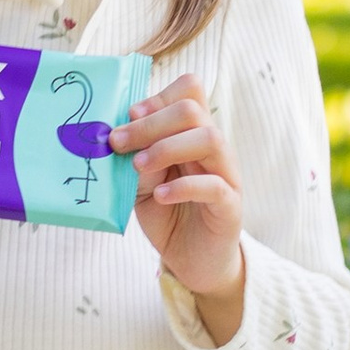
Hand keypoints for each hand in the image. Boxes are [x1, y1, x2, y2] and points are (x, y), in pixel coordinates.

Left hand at [115, 75, 245, 343]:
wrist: (192, 259)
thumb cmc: (167, 214)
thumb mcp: (142, 183)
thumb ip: (137, 159)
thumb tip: (118, 136)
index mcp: (192, 133)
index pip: (190, 90)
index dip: (158, 97)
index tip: (128, 116)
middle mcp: (214, 147)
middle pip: (193, 109)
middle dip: (150, 123)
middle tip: (118, 143)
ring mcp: (226, 174)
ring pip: (210, 138)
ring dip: (167, 147)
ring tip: (139, 166)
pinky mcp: (230, 205)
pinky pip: (214, 186)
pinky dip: (183, 187)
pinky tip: (160, 196)